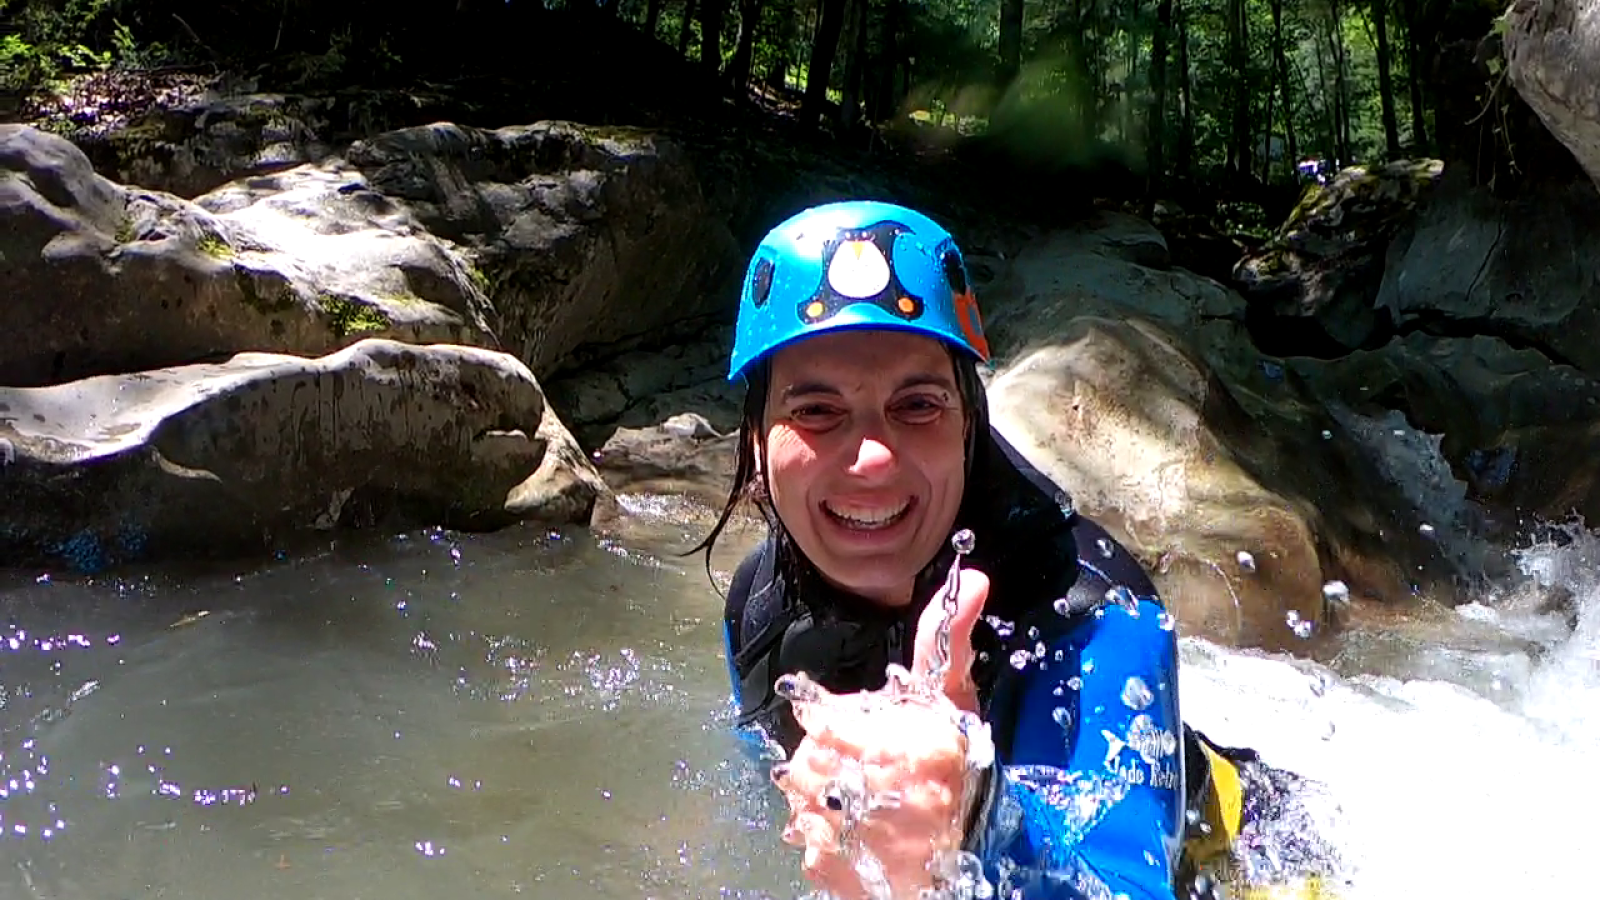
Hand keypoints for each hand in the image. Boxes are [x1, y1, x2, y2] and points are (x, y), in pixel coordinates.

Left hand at [773, 569, 991, 899]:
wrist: (960, 870)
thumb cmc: (959, 776)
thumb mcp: (957, 702)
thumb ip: (949, 640)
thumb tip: (975, 577)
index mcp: (887, 738)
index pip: (817, 715)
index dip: (836, 725)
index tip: (865, 740)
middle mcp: (858, 783)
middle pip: (805, 754)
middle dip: (831, 760)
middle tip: (873, 778)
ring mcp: (837, 827)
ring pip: (800, 791)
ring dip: (824, 797)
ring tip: (868, 808)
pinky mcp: (823, 862)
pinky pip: (805, 833)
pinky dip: (825, 835)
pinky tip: (860, 836)